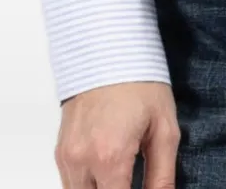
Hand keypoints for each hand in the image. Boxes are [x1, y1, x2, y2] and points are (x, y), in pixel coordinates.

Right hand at [55, 80, 179, 188]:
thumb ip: (162, 176)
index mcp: (110, 157)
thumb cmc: (140, 83)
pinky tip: (107, 171)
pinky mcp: (60, 150)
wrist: (108, 50)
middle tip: (132, 180)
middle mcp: (82, 161)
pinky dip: (87, 185)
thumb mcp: (164, 129)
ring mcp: (67, 157)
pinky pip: (70, 183)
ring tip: (122, 177)